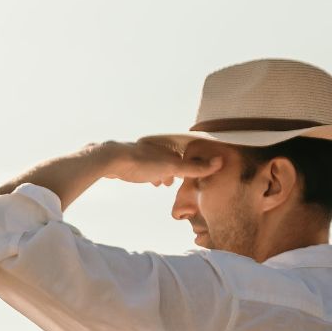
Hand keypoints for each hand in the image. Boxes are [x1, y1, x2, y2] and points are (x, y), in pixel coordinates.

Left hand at [101, 140, 222, 186]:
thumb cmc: (142, 162)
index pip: (187, 155)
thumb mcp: (172, 167)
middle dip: (178, 170)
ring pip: (159, 164)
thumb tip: (221, 162)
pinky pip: (146, 167)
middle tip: (182, 181)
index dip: (194, 165)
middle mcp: (157, 148)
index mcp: (168, 147)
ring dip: (164, 173)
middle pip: (172, 159)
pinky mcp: (131, 162)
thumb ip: (195, 168)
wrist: (111, 160)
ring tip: (166, 183)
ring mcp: (144, 154)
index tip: (199, 175)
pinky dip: (152, 175)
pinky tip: (151, 182)